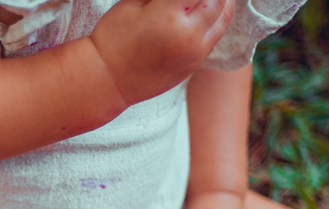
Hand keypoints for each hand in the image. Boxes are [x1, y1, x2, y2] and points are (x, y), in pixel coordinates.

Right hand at [90, 0, 234, 105]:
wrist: (106, 81)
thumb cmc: (112, 38)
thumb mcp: (131, 3)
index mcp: (167, 14)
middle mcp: (186, 34)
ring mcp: (193, 53)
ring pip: (223, 17)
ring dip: (221, 1)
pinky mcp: (193, 66)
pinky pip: (214, 37)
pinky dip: (215, 19)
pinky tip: (206, 10)